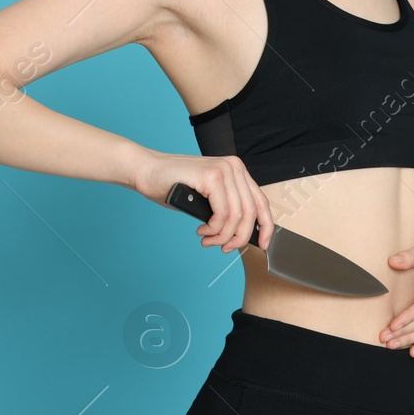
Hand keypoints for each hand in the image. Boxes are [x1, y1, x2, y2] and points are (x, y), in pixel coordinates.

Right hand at [132, 150, 274, 253]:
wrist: (147, 171)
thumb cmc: (174, 186)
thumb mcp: (208, 199)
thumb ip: (227, 209)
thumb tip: (243, 234)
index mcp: (237, 171)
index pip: (261, 202)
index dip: (266, 227)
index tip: (263, 245)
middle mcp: (234, 167)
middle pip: (250, 213)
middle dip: (239, 238)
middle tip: (223, 247)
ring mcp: (223, 170)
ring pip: (236, 216)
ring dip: (222, 236)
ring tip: (208, 239)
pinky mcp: (210, 177)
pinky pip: (222, 214)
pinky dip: (214, 229)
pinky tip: (202, 230)